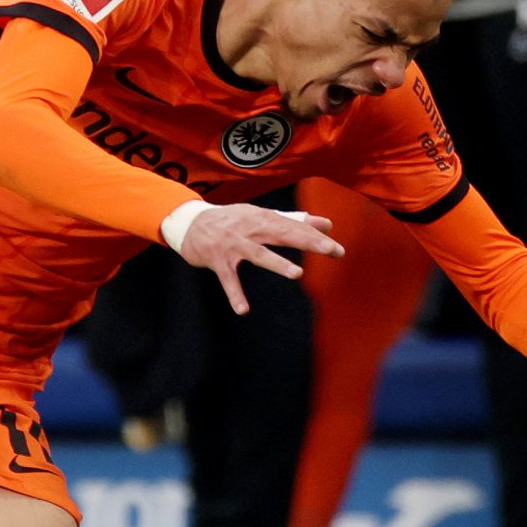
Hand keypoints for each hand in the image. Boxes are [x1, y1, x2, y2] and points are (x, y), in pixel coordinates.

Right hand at [171, 203, 341, 313]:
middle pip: (282, 234)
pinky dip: (234, 295)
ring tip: (296, 273)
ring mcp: (233, 244)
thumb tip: (327, 224)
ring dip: (276, 263)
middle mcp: (249, 228)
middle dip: (307, 242)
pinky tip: (243, 310)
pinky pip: (227, 279)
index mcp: (262, 217)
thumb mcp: (260, 216)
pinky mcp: (217, 260)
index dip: (315, 236)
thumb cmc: (231, 221)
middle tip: (331, 250)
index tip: (337, 249)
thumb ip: (294, 220)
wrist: (188, 223)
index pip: (293, 226)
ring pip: (257, 254)